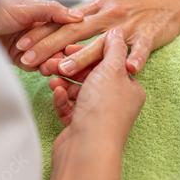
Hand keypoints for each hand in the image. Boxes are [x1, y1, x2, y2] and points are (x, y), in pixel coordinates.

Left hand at [0, 0, 83, 68]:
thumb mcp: (25, 8)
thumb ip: (51, 11)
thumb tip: (78, 16)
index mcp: (41, 13)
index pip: (63, 25)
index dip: (69, 36)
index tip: (74, 45)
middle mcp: (37, 28)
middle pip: (57, 43)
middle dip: (59, 51)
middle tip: (60, 59)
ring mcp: (29, 44)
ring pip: (47, 56)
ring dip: (49, 61)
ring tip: (49, 66)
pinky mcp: (19, 58)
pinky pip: (34, 65)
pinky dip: (37, 66)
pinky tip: (39, 68)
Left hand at [16, 0, 179, 74]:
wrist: (168, 6)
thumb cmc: (131, 10)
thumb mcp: (104, 9)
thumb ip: (82, 19)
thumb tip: (55, 30)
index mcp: (94, 9)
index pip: (62, 22)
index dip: (41, 34)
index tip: (21, 45)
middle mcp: (107, 15)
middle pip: (73, 32)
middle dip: (49, 46)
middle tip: (30, 60)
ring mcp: (127, 25)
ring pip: (102, 43)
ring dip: (83, 56)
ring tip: (65, 70)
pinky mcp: (147, 35)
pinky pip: (140, 48)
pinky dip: (136, 57)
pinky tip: (130, 69)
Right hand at [50, 29, 145, 179]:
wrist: (89, 147)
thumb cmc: (104, 107)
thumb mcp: (112, 69)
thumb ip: (114, 48)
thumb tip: (117, 32)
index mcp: (129, 88)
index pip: (108, 63)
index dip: (89, 52)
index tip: (70, 47)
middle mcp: (115, 102)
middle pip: (91, 76)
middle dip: (71, 67)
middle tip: (54, 60)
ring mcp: (98, 115)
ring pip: (78, 90)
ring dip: (63, 81)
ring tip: (50, 74)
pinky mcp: (81, 126)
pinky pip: (70, 106)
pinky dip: (62, 97)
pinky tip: (56, 91)